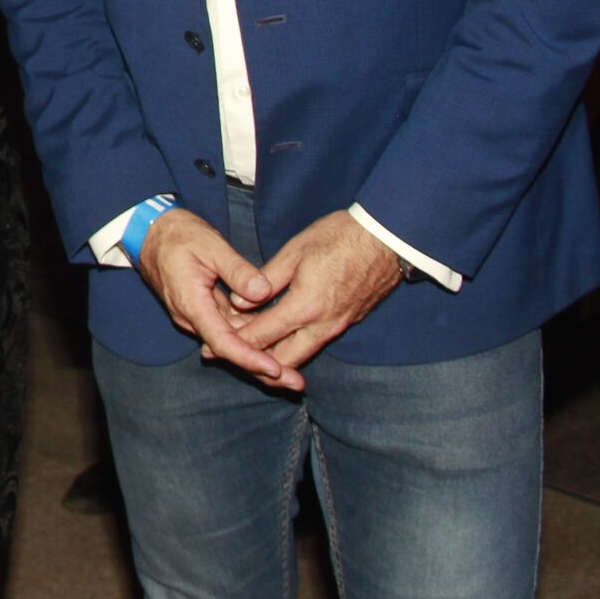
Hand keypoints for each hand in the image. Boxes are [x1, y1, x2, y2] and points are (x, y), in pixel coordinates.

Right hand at [136, 210, 286, 385]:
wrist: (148, 232)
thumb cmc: (178, 234)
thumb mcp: (211, 245)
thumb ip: (238, 270)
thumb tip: (263, 292)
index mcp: (192, 303)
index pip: (223, 342)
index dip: (250, 358)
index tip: (276, 369)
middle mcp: (191, 317)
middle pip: (228, 351)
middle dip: (262, 368)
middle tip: (296, 382)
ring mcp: (195, 315)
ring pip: (229, 341)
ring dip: (258, 354)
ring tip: (291, 370)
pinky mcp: (201, 310)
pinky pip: (226, 328)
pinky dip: (248, 336)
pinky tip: (273, 340)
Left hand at [232, 211, 407, 385]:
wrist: (387, 238)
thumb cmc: (340, 237)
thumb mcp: (296, 250)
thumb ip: (267, 279)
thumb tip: (240, 302)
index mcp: (306, 306)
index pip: (262, 336)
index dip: (234, 343)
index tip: (212, 347)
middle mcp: (323, 324)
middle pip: (282, 360)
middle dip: (253, 362)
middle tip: (227, 356)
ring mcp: (338, 326)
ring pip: (301, 356)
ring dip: (274, 358)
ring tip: (248, 352)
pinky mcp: (347, 323)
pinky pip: (315, 344)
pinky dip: (293, 347)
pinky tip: (277, 338)